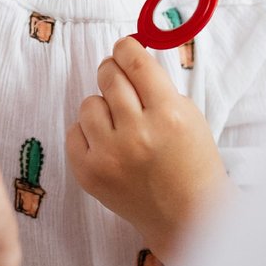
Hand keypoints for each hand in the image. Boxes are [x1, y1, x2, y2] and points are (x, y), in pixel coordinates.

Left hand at [65, 36, 227, 259]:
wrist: (187, 217)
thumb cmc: (192, 162)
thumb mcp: (188, 114)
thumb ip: (156, 85)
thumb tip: (126, 54)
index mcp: (168, 114)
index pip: (134, 61)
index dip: (126, 48)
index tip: (124, 48)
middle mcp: (137, 133)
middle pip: (108, 75)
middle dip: (113, 72)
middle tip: (121, 83)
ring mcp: (110, 156)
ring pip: (88, 103)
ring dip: (102, 107)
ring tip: (119, 124)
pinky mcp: (90, 174)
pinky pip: (73, 132)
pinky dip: (88, 133)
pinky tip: (107, 144)